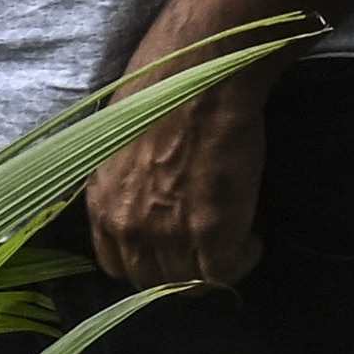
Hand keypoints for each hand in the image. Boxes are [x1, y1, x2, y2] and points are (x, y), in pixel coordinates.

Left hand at [85, 76, 268, 288]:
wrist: (203, 71)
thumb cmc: (163, 84)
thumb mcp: (119, 137)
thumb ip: (124, 176)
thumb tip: (144, 189)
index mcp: (101, 200)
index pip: (112, 261)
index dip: (143, 259)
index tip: (165, 248)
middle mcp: (127, 225)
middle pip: (149, 278)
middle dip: (176, 270)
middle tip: (203, 251)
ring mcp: (168, 232)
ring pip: (187, 282)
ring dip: (210, 270)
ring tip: (233, 246)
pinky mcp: (212, 230)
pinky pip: (224, 272)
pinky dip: (241, 261)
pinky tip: (252, 243)